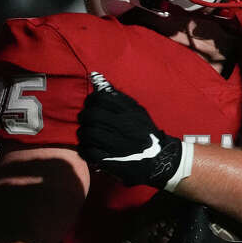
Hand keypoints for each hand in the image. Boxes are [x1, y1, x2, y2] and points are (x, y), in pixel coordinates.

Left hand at [77, 72, 183, 188]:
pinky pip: (87, 150)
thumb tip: (99, 81)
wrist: (158, 160)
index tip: (91, 103)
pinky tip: (88, 146)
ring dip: (83, 132)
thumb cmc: (145, 133)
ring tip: (87, 133)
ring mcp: (117, 145)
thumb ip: (120, 99)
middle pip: (92, 115)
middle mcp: (125, 127)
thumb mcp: (139, 112)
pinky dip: (84, 148)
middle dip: (84, 115)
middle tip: (86, 119)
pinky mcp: (110, 161)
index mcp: (131, 113)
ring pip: (87, 132)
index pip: (102, 99)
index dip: (91, 99)